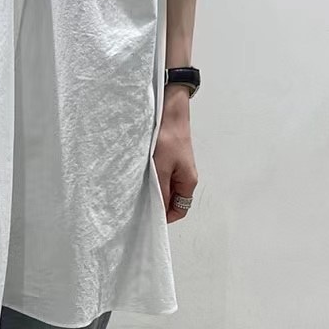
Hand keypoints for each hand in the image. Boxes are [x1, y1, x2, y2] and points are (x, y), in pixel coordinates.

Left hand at [153, 93, 196, 222]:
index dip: (166, 216)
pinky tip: (142, 176)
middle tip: (140, 204)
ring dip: (154, 190)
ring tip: (140, 189)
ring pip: (166, 188)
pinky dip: (153, 179)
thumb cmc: (168, 137)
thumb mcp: (161, 168)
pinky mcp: (170, 160)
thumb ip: (161, 190)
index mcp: (188, 181)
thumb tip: (158, 209)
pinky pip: (162, 177)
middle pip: (173, 200)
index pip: (180, 209)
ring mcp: (178, 168)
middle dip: (158, 204)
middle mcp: (185, 177)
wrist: (169, 112)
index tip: (149, 216)